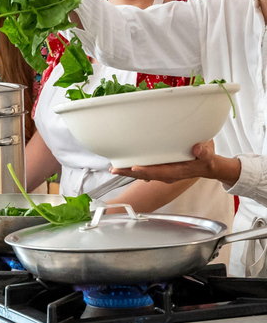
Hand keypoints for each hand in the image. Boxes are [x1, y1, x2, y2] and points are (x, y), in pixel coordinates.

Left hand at [110, 140, 240, 186]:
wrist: (208, 167)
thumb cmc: (207, 159)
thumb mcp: (208, 155)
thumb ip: (204, 152)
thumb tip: (198, 147)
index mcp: (177, 172)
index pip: (159, 172)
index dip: (146, 170)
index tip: (134, 168)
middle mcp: (167, 174)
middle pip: (146, 174)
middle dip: (129, 172)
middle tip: (114, 169)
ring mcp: (163, 172)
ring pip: (143, 173)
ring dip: (129, 170)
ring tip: (114, 168)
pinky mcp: (161, 168)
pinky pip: (146, 169)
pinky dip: (135, 167)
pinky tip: (125, 163)